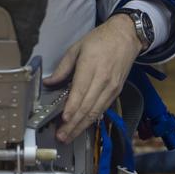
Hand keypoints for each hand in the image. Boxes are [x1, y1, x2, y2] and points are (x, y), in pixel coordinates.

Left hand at [44, 15, 141, 142]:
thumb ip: (62, 68)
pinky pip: (103, 108)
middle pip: (87, 106)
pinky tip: (83, 126)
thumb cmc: (100, 40)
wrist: (126, 37)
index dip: (72, 107)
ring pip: (96, 111)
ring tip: (69, 136)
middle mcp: (103, 79)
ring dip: (82, 126)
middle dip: (74, 124)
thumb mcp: (77, 48)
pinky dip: (92, 119)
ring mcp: (111, 87)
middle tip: (61, 136)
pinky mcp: (116, 91)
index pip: (80, 91)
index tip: (63, 119)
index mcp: (91, 66)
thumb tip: (49, 82)